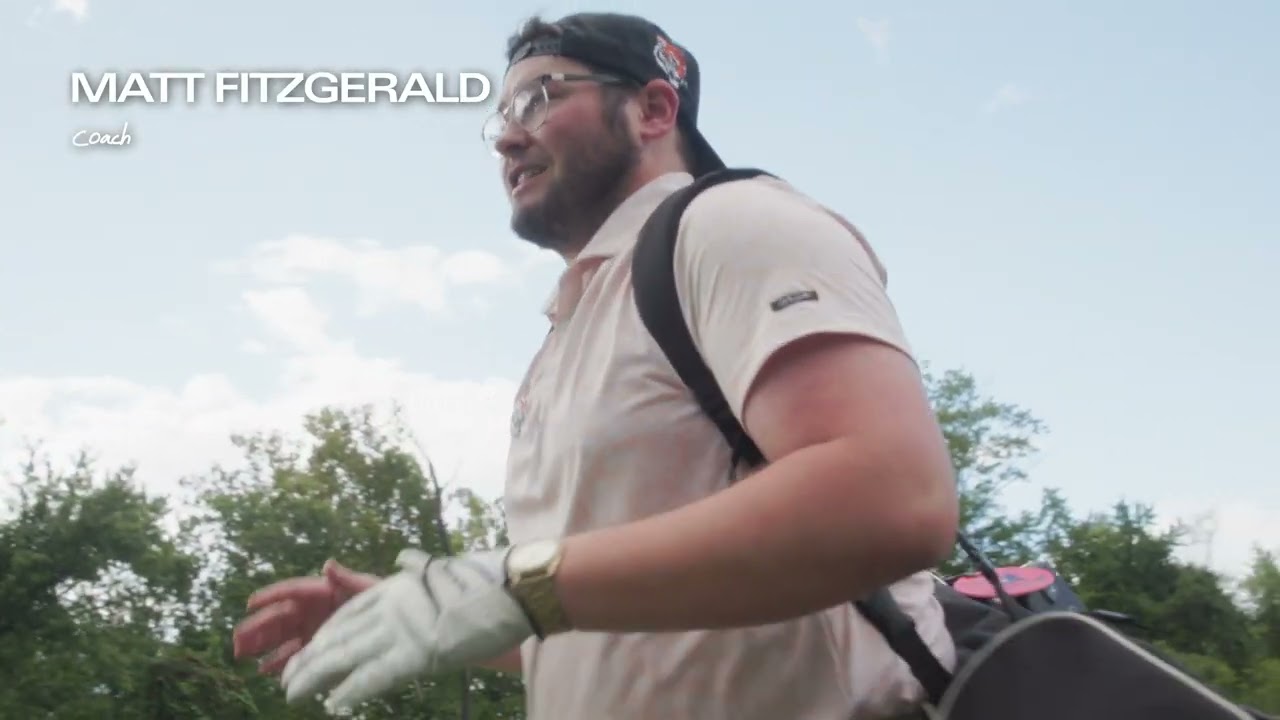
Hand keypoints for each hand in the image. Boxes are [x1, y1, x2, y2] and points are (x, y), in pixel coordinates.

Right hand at [233, 559, 381, 674]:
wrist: (396, 620)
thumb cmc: (382, 598)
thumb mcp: (368, 587)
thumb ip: (348, 578)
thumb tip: (328, 565)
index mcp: (322, 591)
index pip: (292, 591)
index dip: (271, 595)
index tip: (251, 602)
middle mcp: (312, 609)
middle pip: (280, 617)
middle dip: (258, 627)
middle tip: (237, 639)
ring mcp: (313, 628)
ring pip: (281, 636)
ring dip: (261, 645)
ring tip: (241, 654)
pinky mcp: (317, 645)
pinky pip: (294, 653)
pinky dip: (279, 661)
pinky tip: (263, 670)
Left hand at [279, 547, 533, 713]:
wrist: (515, 588)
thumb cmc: (488, 581)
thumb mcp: (442, 568)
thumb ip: (417, 568)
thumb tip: (404, 558)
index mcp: (396, 585)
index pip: (347, 612)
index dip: (324, 635)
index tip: (308, 650)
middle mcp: (391, 604)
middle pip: (337, 634)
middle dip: (308, 658)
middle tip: (286, 678)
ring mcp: (402, 628)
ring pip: (344, 654)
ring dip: (314, 675)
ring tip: (293, 692)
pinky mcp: (418, 652)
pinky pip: (374, 676)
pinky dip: (350, 691)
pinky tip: (333, 704)